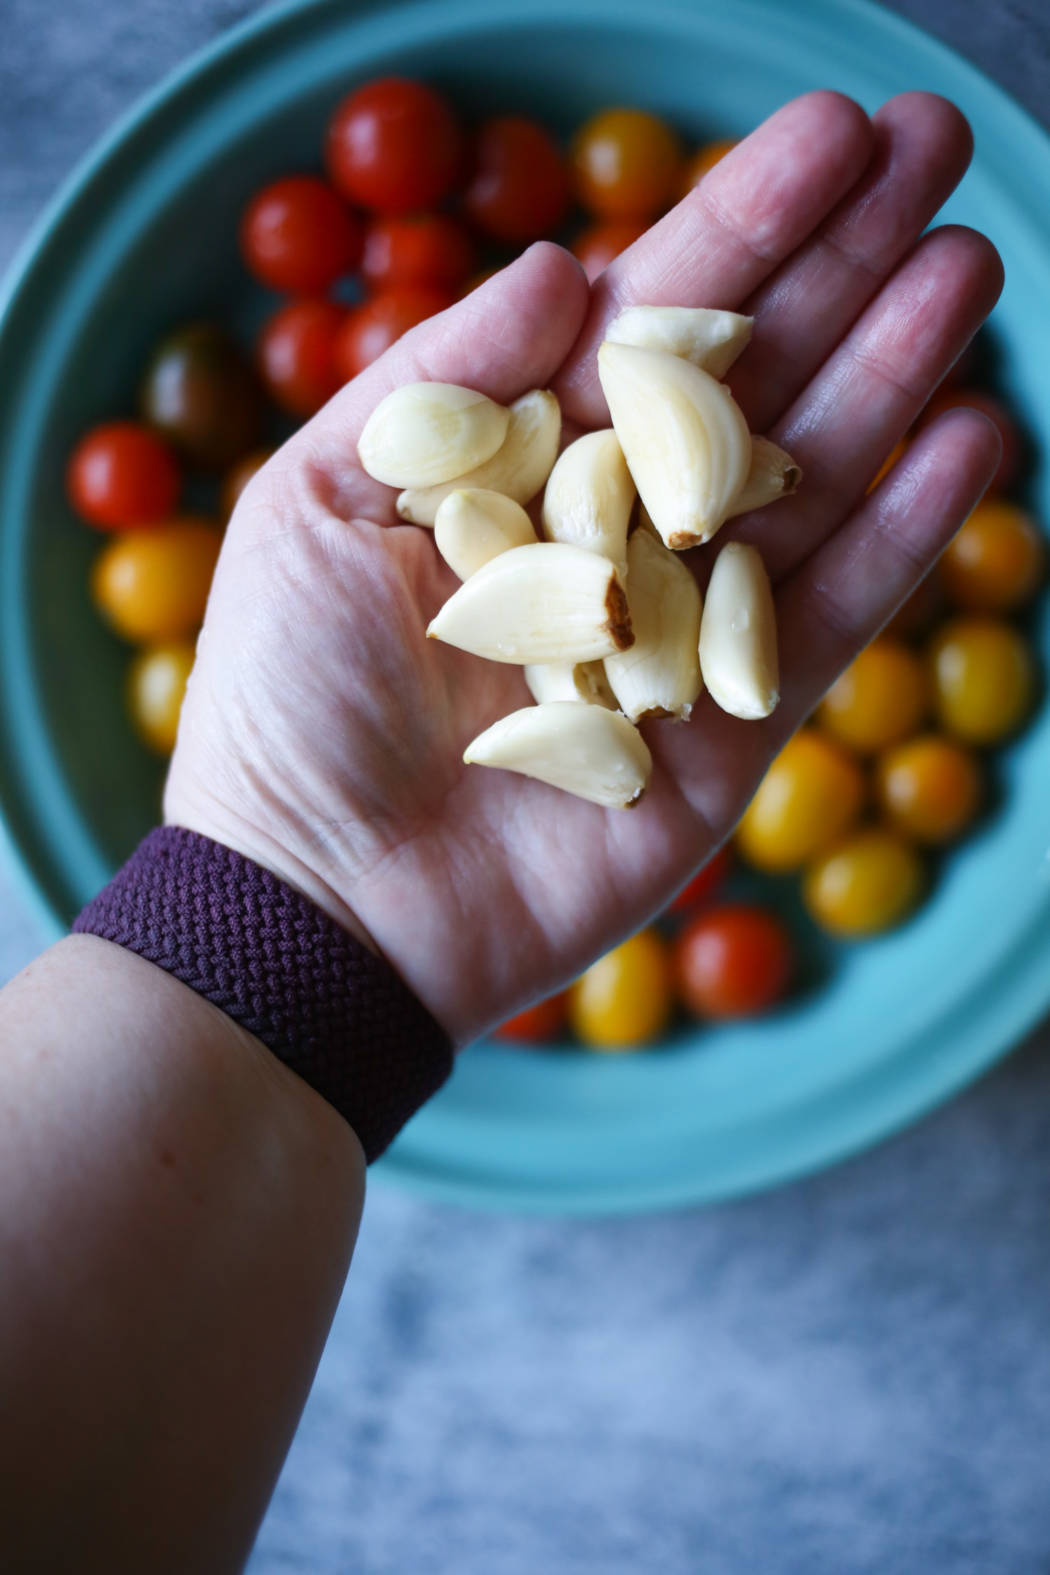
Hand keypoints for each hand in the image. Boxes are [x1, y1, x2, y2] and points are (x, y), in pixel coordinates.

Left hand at [165, 90, 1001, 1045]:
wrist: (320, 900)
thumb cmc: (290, 700)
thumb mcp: (319, 499)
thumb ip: (449, 378)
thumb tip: (569, 258)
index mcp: (515, 464)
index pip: (646, 320)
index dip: (740, 224)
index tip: (836, 130)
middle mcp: (610, 530)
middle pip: (748, 379)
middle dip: (841, 265)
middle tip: (935, 149)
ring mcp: (680, 628)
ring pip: (808, 482)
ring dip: (893, 373)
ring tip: (968, 268)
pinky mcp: (730, 729)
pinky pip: (833, 620)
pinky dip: (900, 535)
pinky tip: (967, 440)